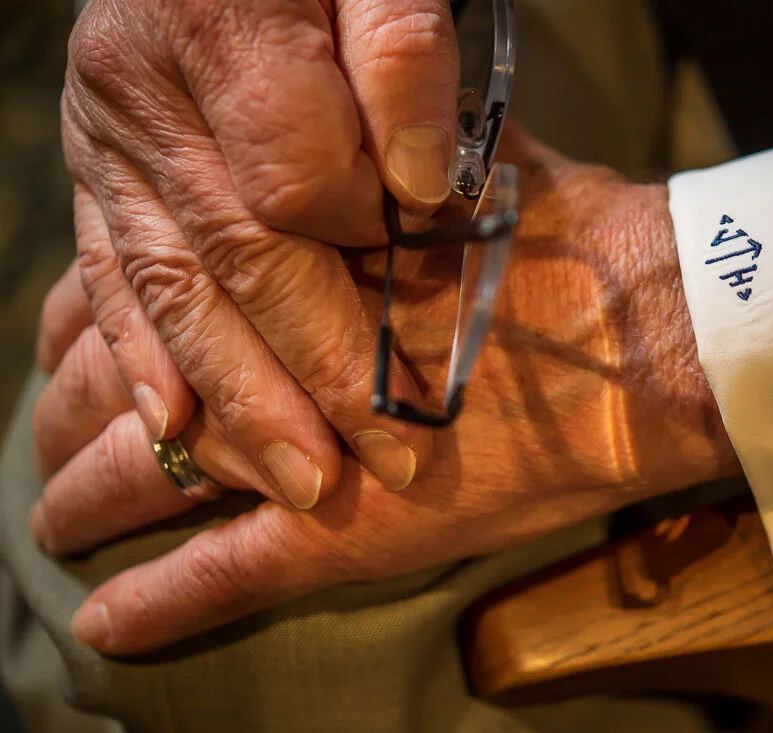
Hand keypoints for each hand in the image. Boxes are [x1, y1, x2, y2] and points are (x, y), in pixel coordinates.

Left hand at [32, 128, 738, 654]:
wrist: (628, 342)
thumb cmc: (557, 253)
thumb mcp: (462, 182)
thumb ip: (402, 167)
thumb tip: (394, 133)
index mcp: (284, 275)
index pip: (149, 301)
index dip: (97, 330)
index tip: (63, 349)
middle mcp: (267, 360)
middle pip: (133, 393)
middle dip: (72, 420)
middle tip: (45, 444)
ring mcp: (298, 455)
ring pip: (149, 484)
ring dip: (87, 501)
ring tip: (52, 521)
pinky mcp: (343, 537)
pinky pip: (224, 578)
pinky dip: (160, 605)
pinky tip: (105, 625)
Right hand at [61, 0, 461, 502]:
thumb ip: (403, 66)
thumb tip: (414, 193)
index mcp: (214, 26)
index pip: (304, 181)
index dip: (373, 240)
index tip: (429, 270)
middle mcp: (139, 93)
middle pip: (240, 261)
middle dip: (321, 373)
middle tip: (388, 459)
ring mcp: (105, 138)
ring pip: (173, 293)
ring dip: (243, 400)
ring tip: (304, 481)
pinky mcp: (96, 168)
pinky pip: (112, 279)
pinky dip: (148, 359)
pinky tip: (178, 427)